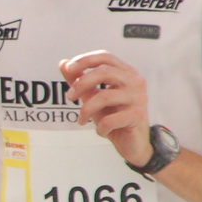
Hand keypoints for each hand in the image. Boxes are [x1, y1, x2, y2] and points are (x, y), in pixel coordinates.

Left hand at [60, 50, 151, 165]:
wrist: (133, 144)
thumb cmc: (114, 117)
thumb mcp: (93, 97)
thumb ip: (79, 80)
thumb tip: (63, 63)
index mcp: (126, 73)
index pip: (106, 57)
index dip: (85, 60)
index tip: (68, 69)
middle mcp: (135, 81)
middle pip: (104, 72)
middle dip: (81, 83)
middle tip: (70, 97)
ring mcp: (138, 98)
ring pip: (104, 96)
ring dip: (86, 110)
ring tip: (81, 120)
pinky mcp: (137, 116)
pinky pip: (110, 119)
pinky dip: (100, 128)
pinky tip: (101, 132)